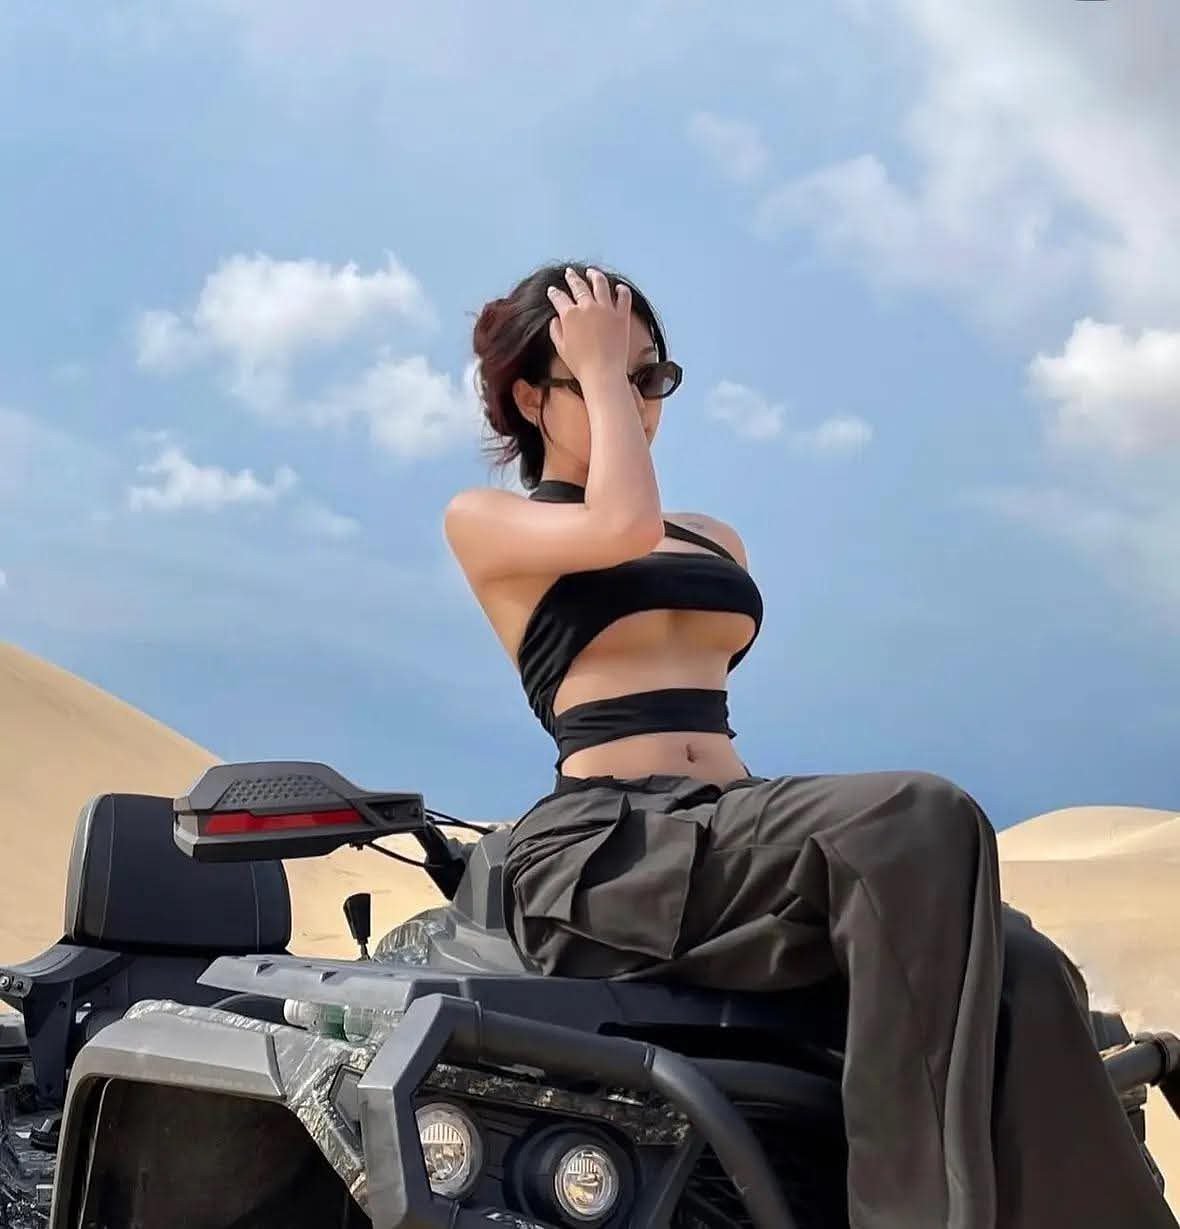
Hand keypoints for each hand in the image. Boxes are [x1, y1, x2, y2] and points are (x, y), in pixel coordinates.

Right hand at [546, 267, 631, 383]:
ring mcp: (606, 309)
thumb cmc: (581, 364)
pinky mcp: (621, 315)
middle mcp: (587, 307)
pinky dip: (621, 290)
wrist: (603, 372)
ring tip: (592, 272)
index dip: (554, 293)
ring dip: (595, 275)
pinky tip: (618, 287)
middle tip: (569, 273)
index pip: (558, 297)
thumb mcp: (561, 348)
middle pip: (578, 285)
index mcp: (570, 314)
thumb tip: (556, 320)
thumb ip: (556, 330)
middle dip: (572, 278)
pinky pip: (624, 296)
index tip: (552, 290)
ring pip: (600, 284)